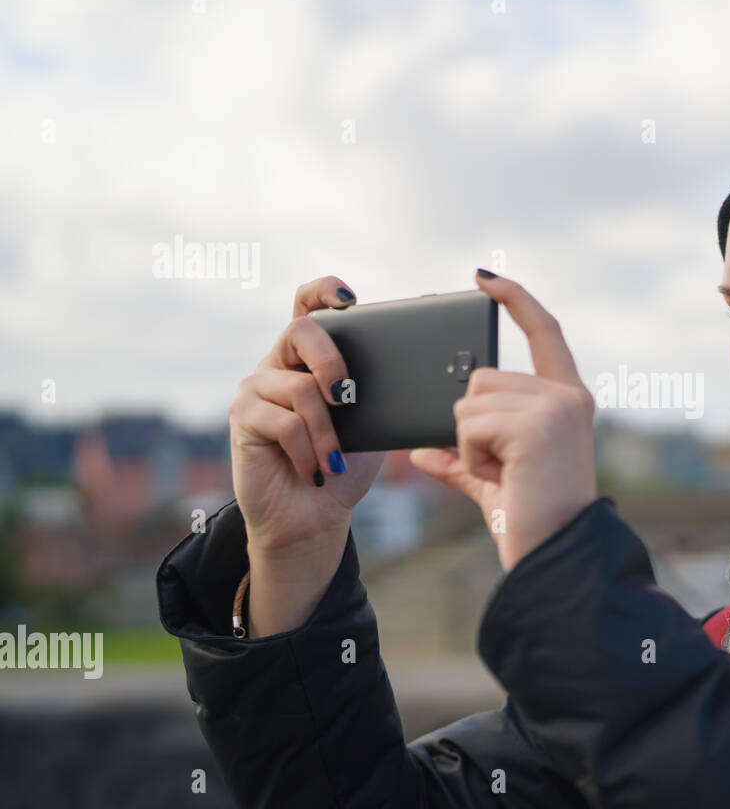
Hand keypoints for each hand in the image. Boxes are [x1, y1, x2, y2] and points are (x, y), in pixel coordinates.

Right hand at [230, 276, 386, 552]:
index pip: (309, 305)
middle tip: (348, 396)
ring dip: (327, 432)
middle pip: (301, 330)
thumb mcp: (373, 426)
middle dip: (332, 360)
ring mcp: (257, 387)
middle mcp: (280, 363)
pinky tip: (314, 471)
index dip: (325, 291)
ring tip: (335, 461)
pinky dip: (308, 451)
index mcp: (312, 358)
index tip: (350, 299)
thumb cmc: (344, 468)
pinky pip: (283, 422)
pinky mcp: (242, 416)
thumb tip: (409, 375)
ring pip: (300, 388)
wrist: (313, 517)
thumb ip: (378, 394)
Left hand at [409, 270, 596, 573]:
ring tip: (505, 474)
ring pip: (469, 400)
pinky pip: (469, 423)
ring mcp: (555, 407)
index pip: (543, 331)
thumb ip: (460, 459)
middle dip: (472, 423)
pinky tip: (503, 476)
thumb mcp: (492, 483)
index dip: (514, 299)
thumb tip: (419, 452)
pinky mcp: (537, 424)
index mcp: (568, 399)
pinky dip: (472, 456)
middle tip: (503, 467)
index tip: (485, 278)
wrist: (553, 556)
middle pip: (482, 376)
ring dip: (470, 443)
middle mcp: (568, 396)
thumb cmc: (532, 522)